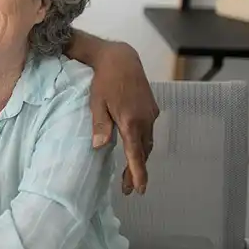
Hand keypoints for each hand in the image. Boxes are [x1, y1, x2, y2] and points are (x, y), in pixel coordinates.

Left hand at [88, 42, 158, 194]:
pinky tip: (136, 148)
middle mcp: (145, 120)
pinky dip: (143, 143)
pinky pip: (149, 131)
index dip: (138, 173)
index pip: (136, 154)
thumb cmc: (104, 80)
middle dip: (138, 171)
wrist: (121, 58)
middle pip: (144, 152)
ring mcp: (151, 114)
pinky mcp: (152, 108)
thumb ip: (100, 125)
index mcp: (131, 121)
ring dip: (141, 157)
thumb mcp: (97, 103)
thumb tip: (99, 146)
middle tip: (131, 188)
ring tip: (133, 173)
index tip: (139, 189)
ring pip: (148, 142)